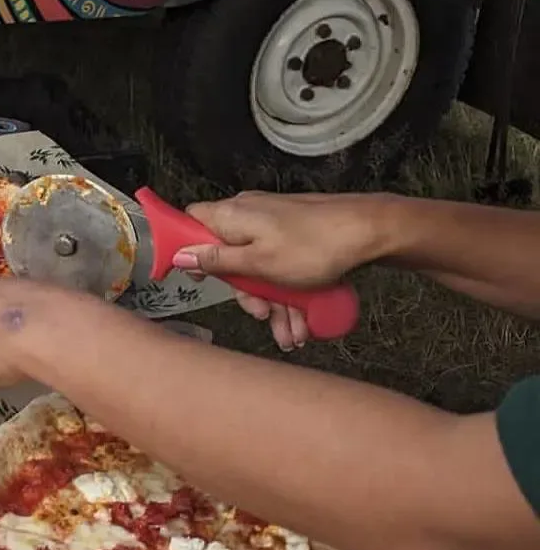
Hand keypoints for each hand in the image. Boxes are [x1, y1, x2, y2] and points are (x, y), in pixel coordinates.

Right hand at [175, 191, 386, 350]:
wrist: (370, 230)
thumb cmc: (313, 247)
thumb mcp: (259, 263)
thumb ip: (216, 260)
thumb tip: (178, 255)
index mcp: (231, 216)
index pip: (191, 223)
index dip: (186, 249)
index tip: (198, 277)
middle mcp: (247, 216)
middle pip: (228, 256)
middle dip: (246, 293)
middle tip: (262, 314)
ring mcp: (272, 225)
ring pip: (258, 268)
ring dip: (273, 303)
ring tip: (292, 333)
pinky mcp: (294, 234)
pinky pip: (280, 266)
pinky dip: (288, 292)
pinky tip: (303, 321)